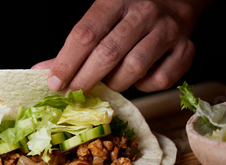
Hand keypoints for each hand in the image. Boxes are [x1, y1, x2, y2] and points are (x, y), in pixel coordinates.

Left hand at [33, 0, 200, 92]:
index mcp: (115, 1)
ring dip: (115, 84)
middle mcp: (143, 12)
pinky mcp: (186, 49)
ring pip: (134, 68)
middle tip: (74, 94)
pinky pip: (161, 80)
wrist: (176, 0)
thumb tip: (40, 71)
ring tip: (108, 84)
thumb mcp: (100, 21)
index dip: (66, 63)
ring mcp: (168, 30)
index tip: (54, 83)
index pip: (85, 34)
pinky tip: (139, 79)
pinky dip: (145, 87)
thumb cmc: (127, 17)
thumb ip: (72, 48)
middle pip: (108, 53)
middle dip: (85, 80)